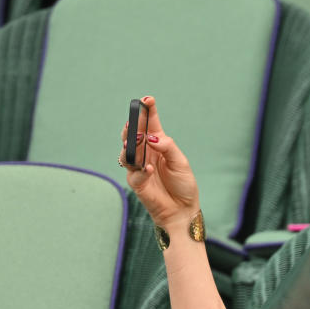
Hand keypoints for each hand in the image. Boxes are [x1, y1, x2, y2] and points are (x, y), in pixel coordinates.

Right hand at [118, 96, 200, 227]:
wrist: (182, 209)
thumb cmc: (182, 184)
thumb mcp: (181, 162)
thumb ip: (168, 147)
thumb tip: (152, 138)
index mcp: (158, 144)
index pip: (150, 124)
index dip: (147, 111)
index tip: (147, 99)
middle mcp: (145, 153)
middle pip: (134, 135)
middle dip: (133, 125)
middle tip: (136, 118)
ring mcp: (139, 168)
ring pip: (127, 152)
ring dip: (132, 146)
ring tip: (140, 140)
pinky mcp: (137, 183)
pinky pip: (134, 174)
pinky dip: (141, 171)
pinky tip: (149, 169)